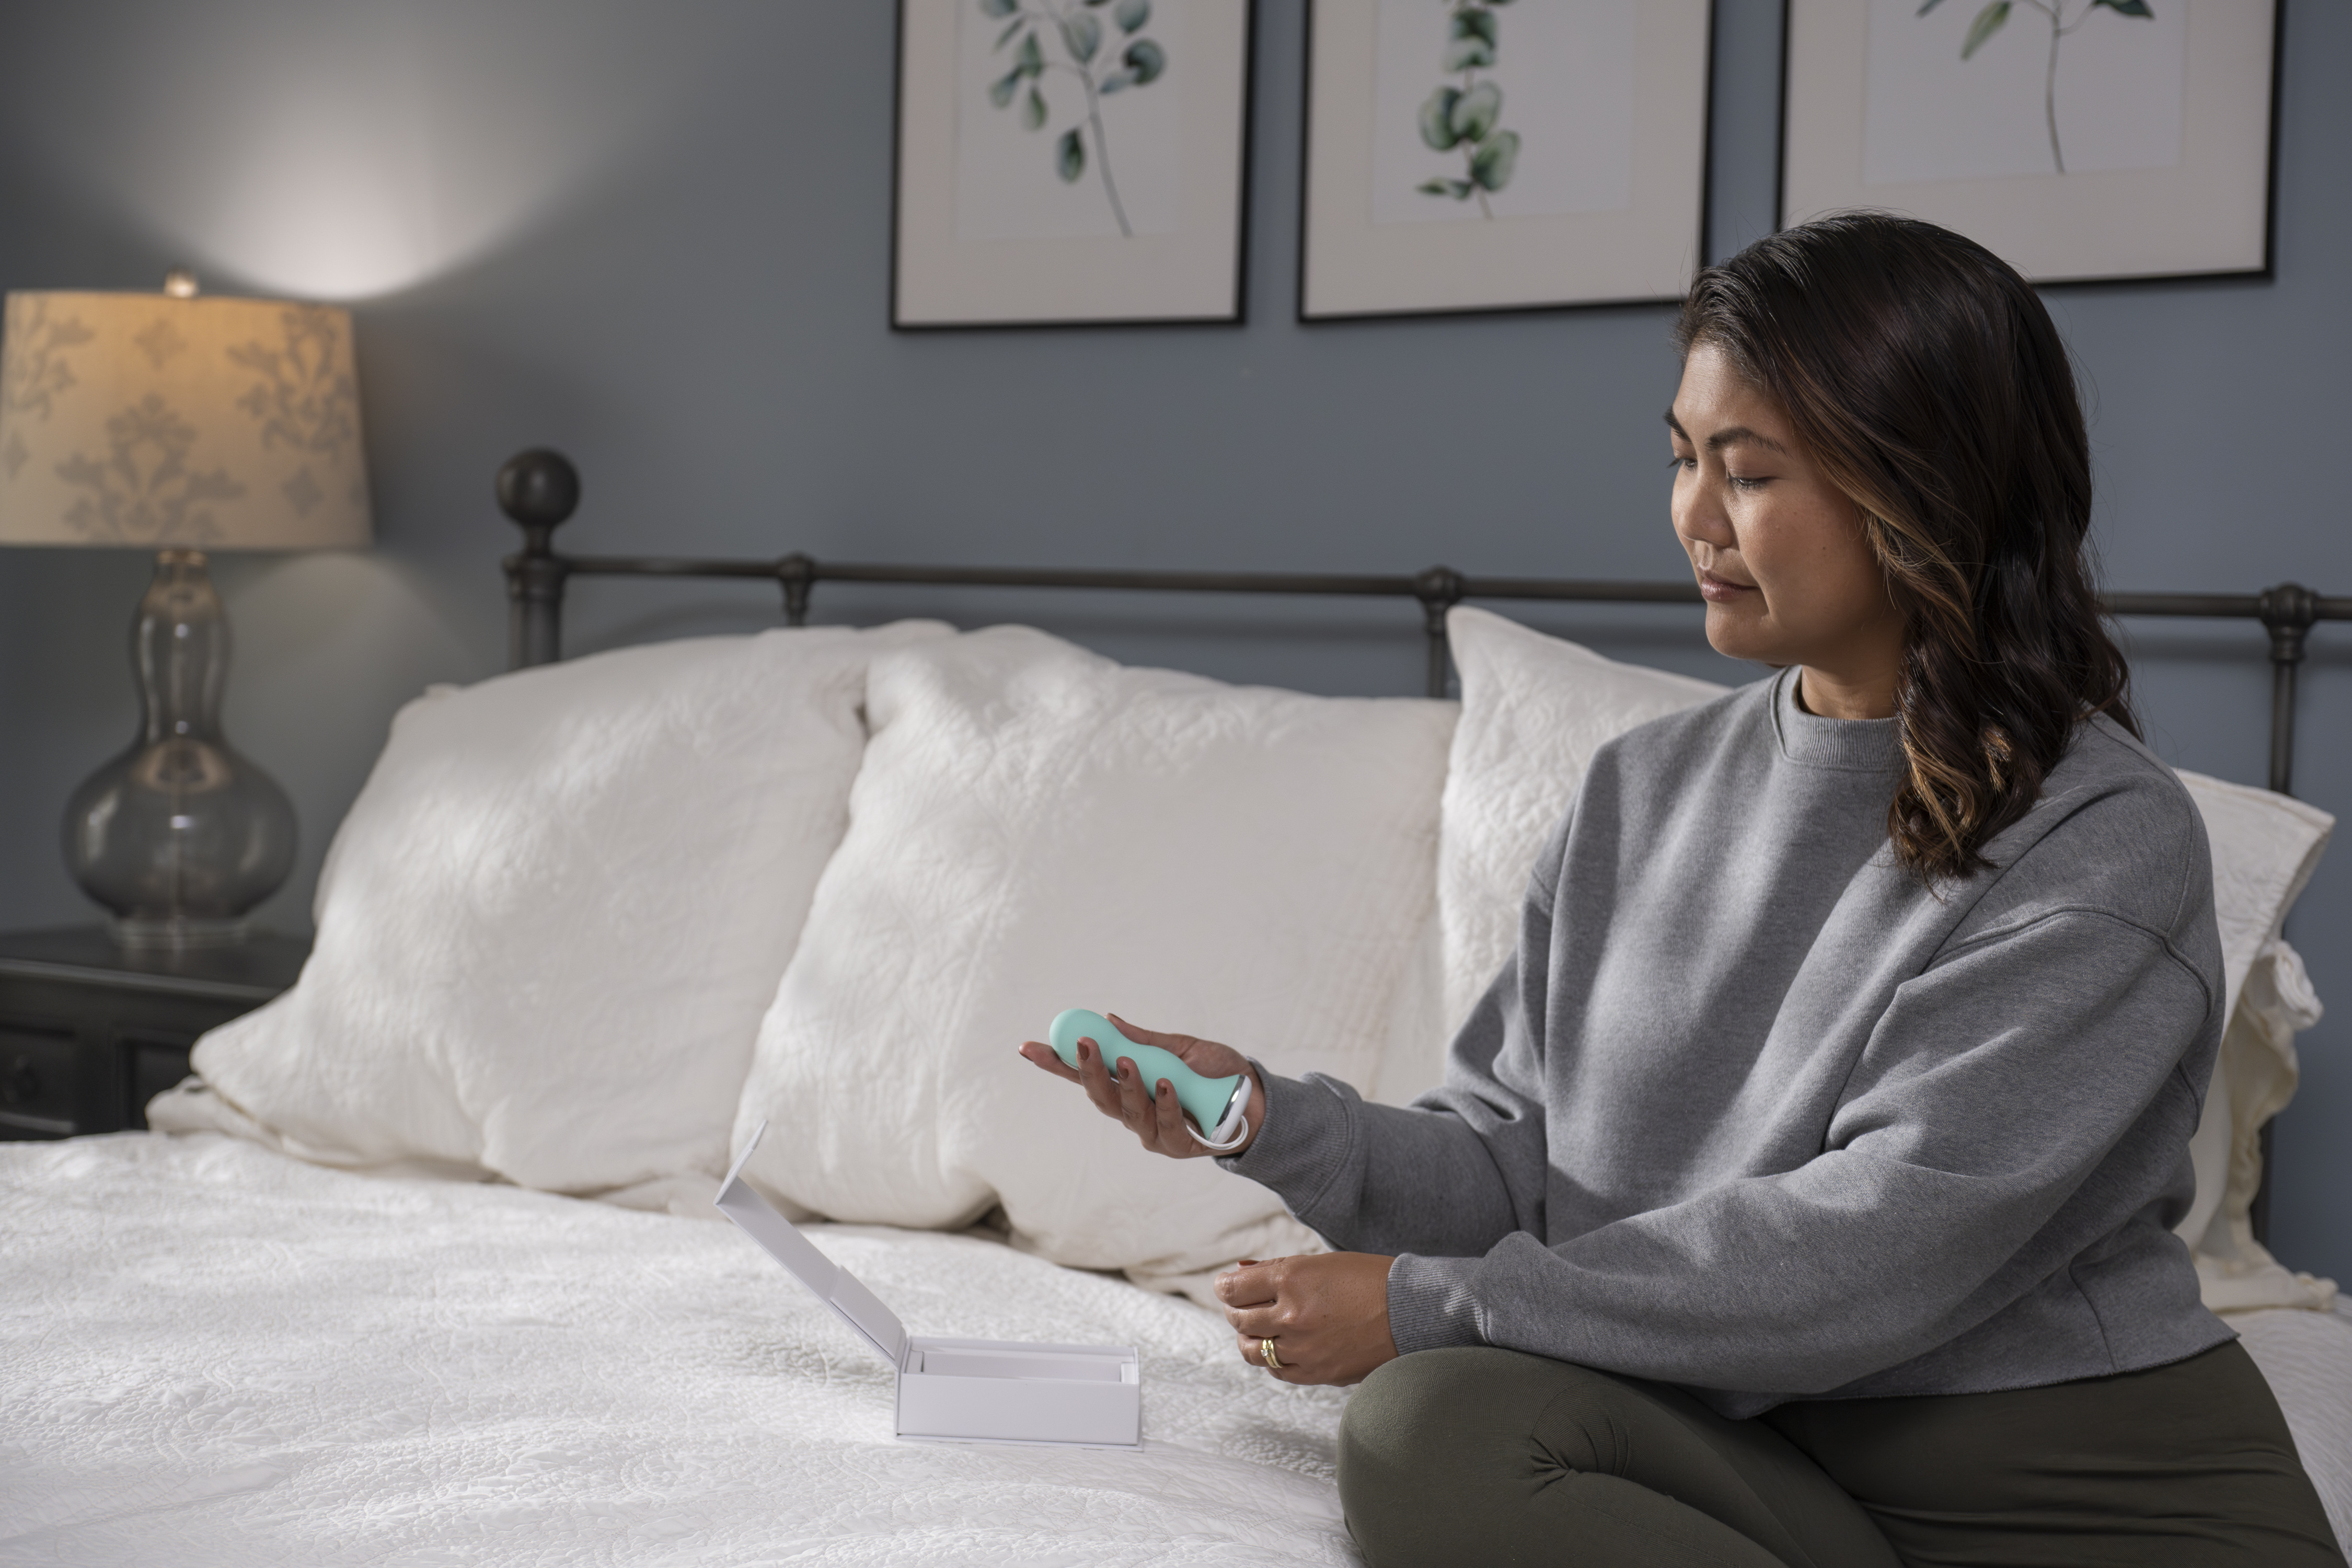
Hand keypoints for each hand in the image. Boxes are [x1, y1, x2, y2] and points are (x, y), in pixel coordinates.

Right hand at [1018, 1014, 1263, 1159]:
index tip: (1029, 1047)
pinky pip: (1164, 1127)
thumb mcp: (1183, 1049)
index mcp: (1130, 1086)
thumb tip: (1109, 1020)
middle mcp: (1135, 1112)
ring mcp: (1153, 1133)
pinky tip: (1166, 1084)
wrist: (1258, 1101)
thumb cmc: (1219, 1074)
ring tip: (1127, 1061)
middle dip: (1087, 1070)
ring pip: (1128, 1113)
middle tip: (1083, 1043)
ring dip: (1126, 1086)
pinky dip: (1163, 1104)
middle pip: (1100, 1096)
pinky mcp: (1178, 1147)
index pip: (1087, 1074)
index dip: (1057, 1063)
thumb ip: (1147, 1042)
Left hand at [1217, 1253, 1397, 1385]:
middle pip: (1239, 1320)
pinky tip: (1280, 1347)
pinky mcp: (1317, 1373)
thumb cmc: (1369, 1279)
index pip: (1233, 1288)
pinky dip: (1272, 1360)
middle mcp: (1292, 1314)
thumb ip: (1276, 1268)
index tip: (1226, 1286)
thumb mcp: (1321, 1262)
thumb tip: (1240, 1271)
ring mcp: (1303, 1348)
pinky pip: (1277, 1372)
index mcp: (1292, 1278)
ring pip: (1252, 1351)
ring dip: (1247, 1338)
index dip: (1224, 1286)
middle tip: (1240, 1304)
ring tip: (1255, 1329)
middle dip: (1234, 1310)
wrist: (1411, 1312)